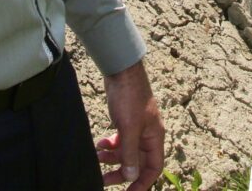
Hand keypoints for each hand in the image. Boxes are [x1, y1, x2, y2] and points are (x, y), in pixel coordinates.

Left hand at [95, 59, 163, 190]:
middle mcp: (148, 135)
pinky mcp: (125, 121)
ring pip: (126, 152)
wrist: (121, 71)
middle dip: (121, 172)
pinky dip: (109, 145)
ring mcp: (136, 128)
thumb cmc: (130, 97)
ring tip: (97, 158)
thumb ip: (130, 153)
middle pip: (138, 163)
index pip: (153, 168)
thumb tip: (132, 176)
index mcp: (154, 138)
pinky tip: (98, 144)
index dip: (142, 183)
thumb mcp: (129, 128)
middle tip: (103, 181)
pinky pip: (119, 141)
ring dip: (112, 158)